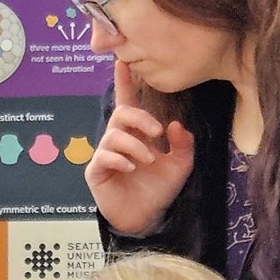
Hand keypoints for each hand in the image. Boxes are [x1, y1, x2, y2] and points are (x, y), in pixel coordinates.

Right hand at [85, 58, 196, 237]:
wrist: (146, 218)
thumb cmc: (159, 190)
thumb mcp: (181, 164)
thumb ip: (183, 144)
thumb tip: (175, 124)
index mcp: (136, 134)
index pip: (128, 102)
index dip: (124, 82)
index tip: (122, 61)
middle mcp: (118, 140)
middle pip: (120, 114)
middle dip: (139, 118)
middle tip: (157, 132)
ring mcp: (105, 155)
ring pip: (113, 135)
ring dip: (135, 145)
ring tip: (148, 161)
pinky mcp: (96, 172)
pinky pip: (103, 157)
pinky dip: (120, 159)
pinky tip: (132, 168)